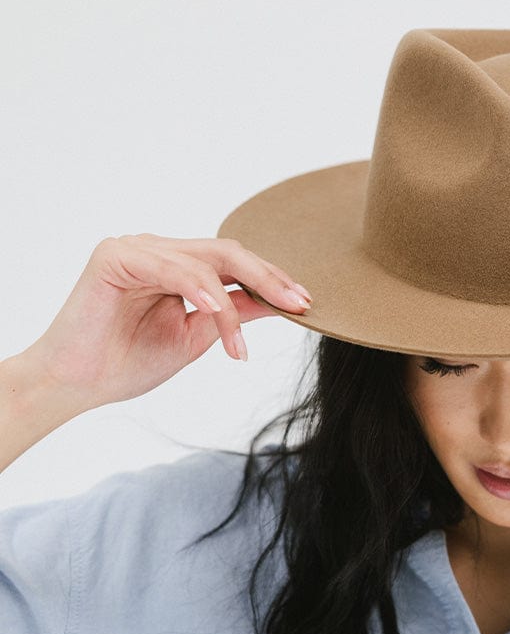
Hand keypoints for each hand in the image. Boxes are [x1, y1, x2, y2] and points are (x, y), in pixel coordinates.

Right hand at [24, 233, 312, 411]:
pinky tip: (217, 313)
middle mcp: (159, 250)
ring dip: (230, 307)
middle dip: (269, 279)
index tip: (305, 304)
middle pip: (227, 252)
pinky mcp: (115, 256)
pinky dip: (198, 290)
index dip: (272, 280)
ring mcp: (137, 248)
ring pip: (204, 263)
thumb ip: (231, 315)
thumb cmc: (129, 362)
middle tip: (298, 305)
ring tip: (240, 348)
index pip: (234, 263)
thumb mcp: (195, 338)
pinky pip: (170, 268)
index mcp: (178, 267)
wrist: (79, 384)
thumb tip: (273, 303)